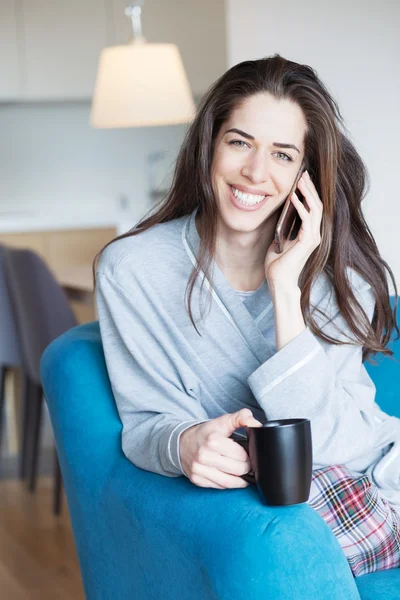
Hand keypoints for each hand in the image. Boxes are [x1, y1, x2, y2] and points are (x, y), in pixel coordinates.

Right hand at [179, 409, 262, 488]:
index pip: (241, 455)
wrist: (183, 442)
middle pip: (238, 470)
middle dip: (245, 466)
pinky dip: (228, 483)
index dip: (247, 454)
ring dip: (240, 478)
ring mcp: (199, 470)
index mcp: (213, 441)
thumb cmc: (206, 433)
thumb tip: (256, 424)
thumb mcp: (223, 421)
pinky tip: (230, 475)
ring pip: (230, 482)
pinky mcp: (197, 480)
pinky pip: (220, 487)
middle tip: (244, 461)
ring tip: (240, 470)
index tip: (246, 451)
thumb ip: (241, 418)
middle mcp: (204, 456)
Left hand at [264, 170, 322, 288]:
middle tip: (303, 174)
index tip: (302, 179)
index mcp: (308, 234)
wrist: (279, 282)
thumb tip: (278, 216)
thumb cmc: (277, 266)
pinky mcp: (308, 242)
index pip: (313, 208)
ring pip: (315, 209)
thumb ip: (282, 230)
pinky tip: (294, 197)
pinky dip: (301, 206)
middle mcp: (314, 234)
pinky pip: (306, 219)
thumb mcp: (278, 242)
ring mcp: (313, 238)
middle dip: (310, 188)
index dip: (309, 193)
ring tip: (301, 180)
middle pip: (317, 205)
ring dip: (307, 193)